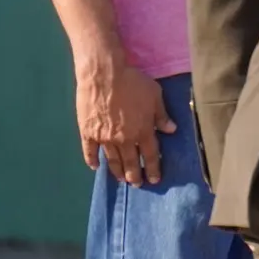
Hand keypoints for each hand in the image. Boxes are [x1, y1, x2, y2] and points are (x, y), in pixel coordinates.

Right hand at [76, 59, 174, 186]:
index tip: (154, 180)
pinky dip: (91, 160)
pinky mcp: (87, 132)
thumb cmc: (132, 81)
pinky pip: (89, 150)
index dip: (153, 168)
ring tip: (121, 180)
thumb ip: (161, 115)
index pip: (150, 155)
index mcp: (143, 131)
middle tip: (137, 184)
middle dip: (135, 175)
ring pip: (112, 160)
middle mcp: (124, 139)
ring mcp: (104, 137)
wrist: (103, 74)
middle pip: (131, 162)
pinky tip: (95, 167)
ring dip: (117, 172)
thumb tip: (171, 130)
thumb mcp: (155, 95)